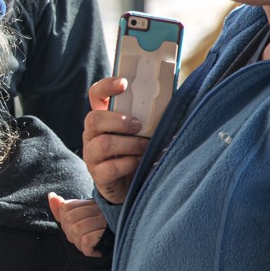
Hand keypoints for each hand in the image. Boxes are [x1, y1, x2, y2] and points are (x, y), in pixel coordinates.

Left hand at [48, 193, 106, 256]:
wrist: (120, 248)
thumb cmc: (96, 236)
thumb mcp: (78, 221)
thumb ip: (63, 209)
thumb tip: (51, 195)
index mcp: (91, 203)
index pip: (65, 207)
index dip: (66, 222)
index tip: (78, 228)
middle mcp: (100, 208)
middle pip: (69, 218)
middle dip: (71, 233)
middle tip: (83, 238)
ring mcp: (106, 220)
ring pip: (76, 230)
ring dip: (79, 242)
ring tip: (90, 243)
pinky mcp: (109, 233)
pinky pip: (86, 241)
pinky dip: (87, 248)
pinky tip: (96, 248)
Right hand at [83, 76, 149, 204]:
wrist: (130, 186)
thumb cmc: (139, 151)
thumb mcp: (142, 131)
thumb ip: (150, 116)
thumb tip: (178, 100)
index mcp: (103, 118)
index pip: (95, 94)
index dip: (106, 86)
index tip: (123, 84)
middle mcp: (92, 134)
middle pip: (93, 119)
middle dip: (119, 121)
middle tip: (139, 126)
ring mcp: (92, 155)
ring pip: (103, 144)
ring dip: (130, 144)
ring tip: (145, 146)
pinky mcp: (98, 175)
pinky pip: (111, 168)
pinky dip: (130, 164)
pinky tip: (140, 162)